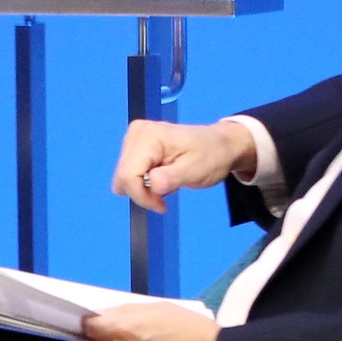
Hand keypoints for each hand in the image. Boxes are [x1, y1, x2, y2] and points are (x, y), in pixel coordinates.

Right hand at [109, 115, 254, 211]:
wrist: (220, 145)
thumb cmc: (212, 156)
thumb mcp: (197, 170)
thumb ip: (173, 177)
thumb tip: (152, 185)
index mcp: (149, 136)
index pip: (128, 175)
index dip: (141, 196)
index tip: (162, 206)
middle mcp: (136, 134)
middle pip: (121, 177)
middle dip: (142, 193)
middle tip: (165, 196)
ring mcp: (133, 138)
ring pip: (122, 178)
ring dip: (142, 189)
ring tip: (167, 183)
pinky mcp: (133, 146)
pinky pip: (127, 174)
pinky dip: (142, 183)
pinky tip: (160, 177)